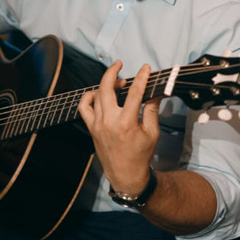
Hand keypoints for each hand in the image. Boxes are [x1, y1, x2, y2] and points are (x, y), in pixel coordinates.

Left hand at [78, 61, 160, 194]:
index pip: (135, 92)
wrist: (126, 175)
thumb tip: (155, 92)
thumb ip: (152, 110)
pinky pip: (84, 107)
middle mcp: (109, 121)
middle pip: (107, 88)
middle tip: (119, 64)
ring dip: (105, 84)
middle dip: (113, 72)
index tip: (146, 68)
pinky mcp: (91, 128)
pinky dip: (89, 97)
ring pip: (96, 95)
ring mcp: (97, 124)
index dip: (141, 77)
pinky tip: (98, 93)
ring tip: (116, 82)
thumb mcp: (152, 133)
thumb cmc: (141, 154)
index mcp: (126, 123)